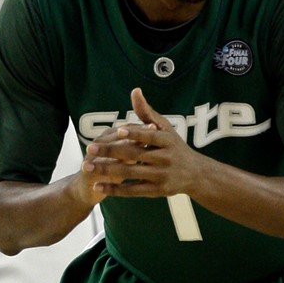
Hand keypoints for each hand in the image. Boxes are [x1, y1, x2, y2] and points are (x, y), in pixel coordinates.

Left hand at [82, 88, 207, 197]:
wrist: (195, 174)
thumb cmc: (174, 146)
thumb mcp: (165, 127)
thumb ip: (147, 112)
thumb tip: (135, 91)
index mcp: (167, 140)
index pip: (150, 136)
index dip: (135, 134)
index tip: (117, 131)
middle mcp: (165, 158)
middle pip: (135, 155)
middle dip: (110, 152)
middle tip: (90, 148)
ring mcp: (161, 176)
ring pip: (130, 173)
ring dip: (107, 170)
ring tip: (88, 166)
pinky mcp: (156, 191)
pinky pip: (133, 191)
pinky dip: (115, 189)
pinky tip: (98, 186)